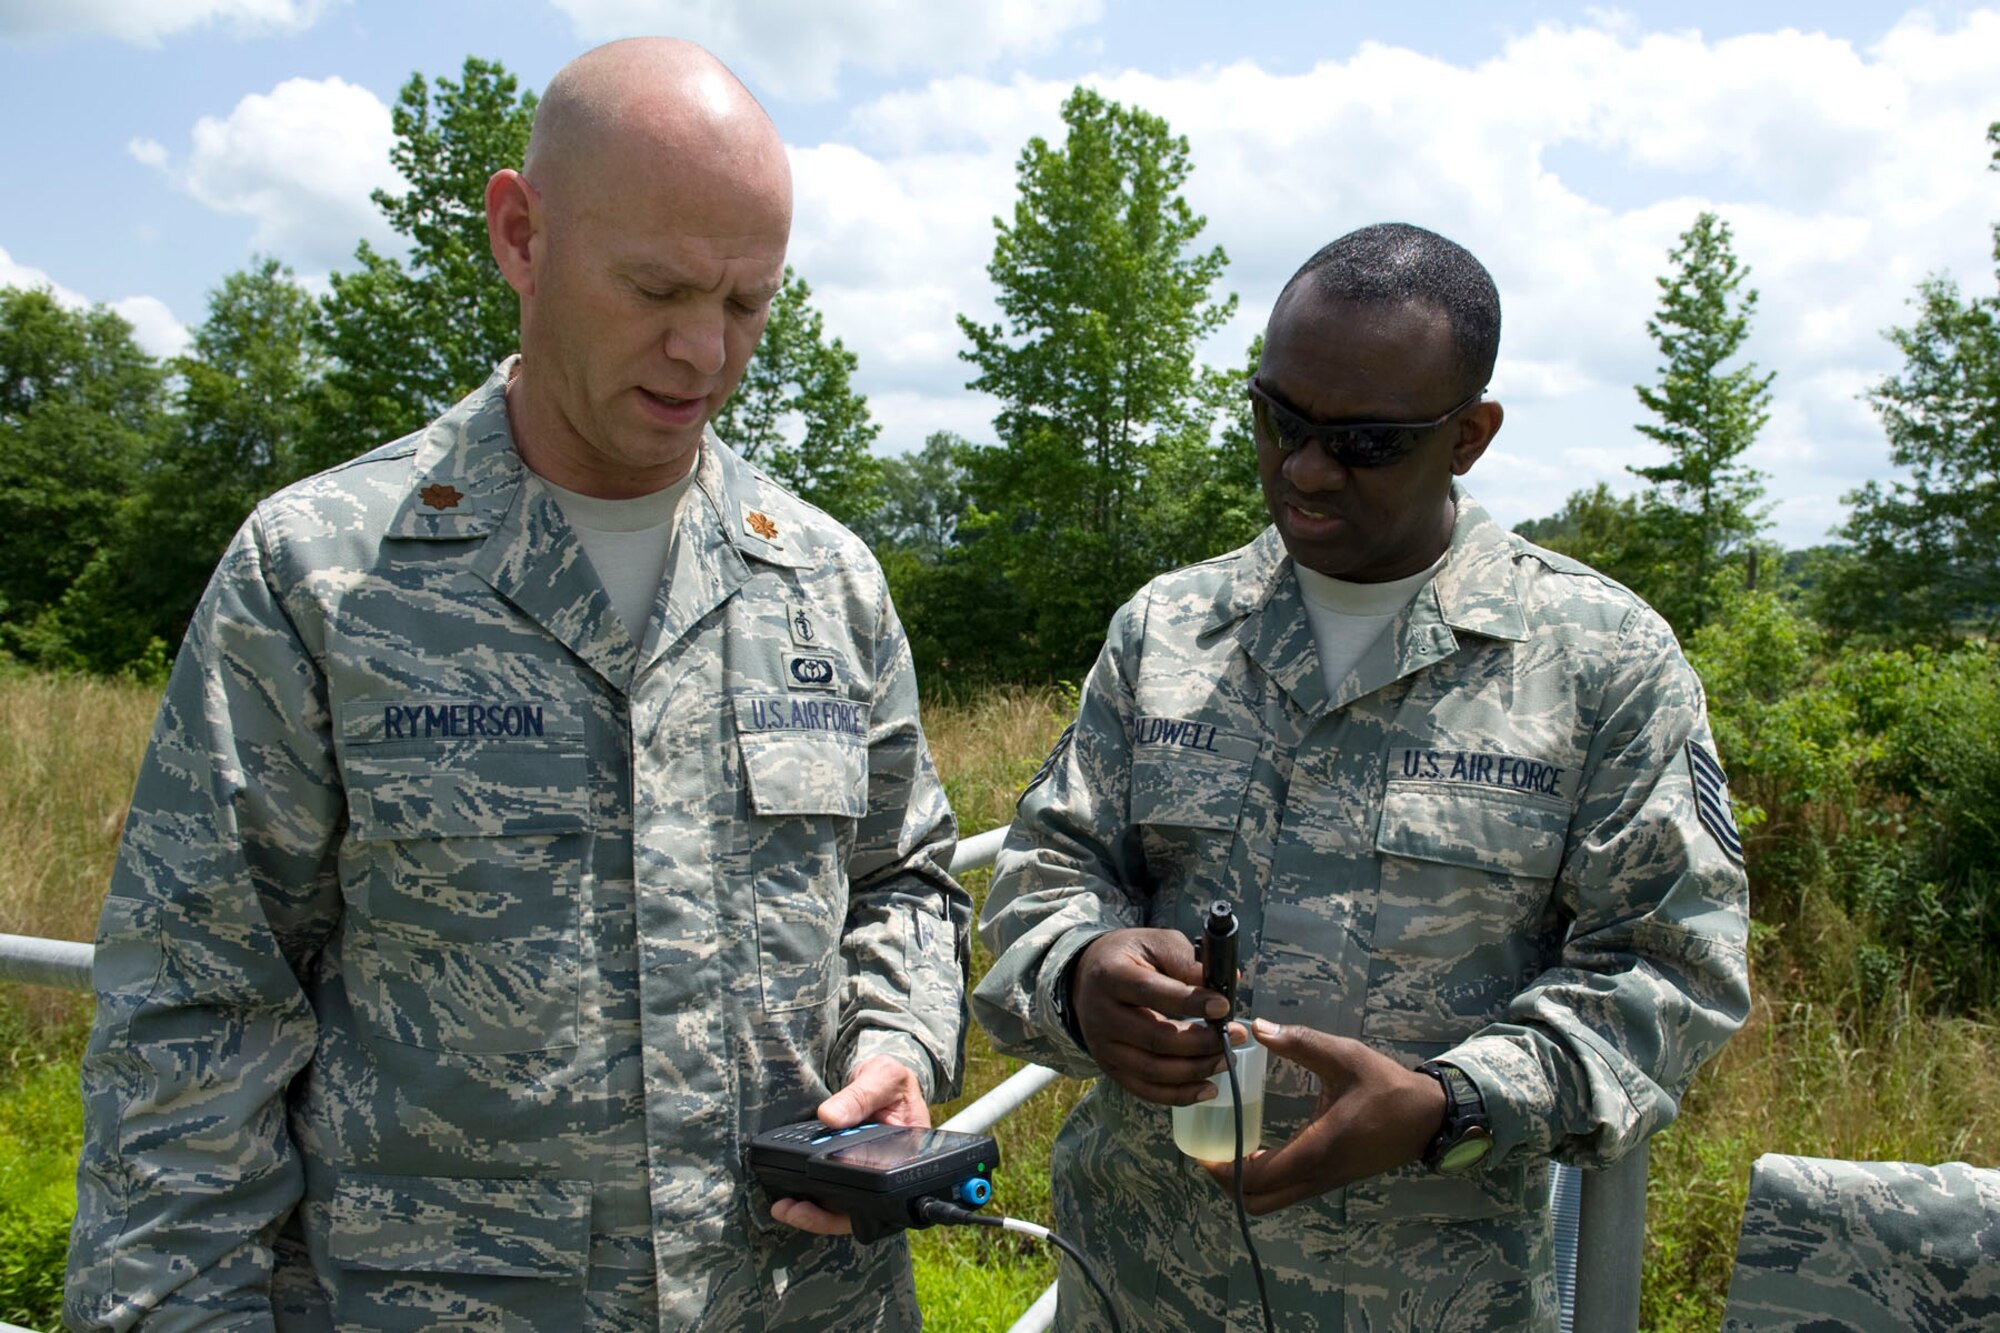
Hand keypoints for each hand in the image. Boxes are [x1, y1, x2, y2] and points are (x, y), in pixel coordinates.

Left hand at [769, 1055, 930, 1235]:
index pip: (884, 1188)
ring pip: (843, 1209)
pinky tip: (789, 1197)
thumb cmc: (890, 1079)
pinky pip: (831, 1194)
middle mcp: (886, 1171)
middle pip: (861, 1210)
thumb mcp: (882, 1077)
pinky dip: (811, 1199)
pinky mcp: (846, 1171)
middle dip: (825, 1217)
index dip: (857, 1202)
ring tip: (786, 1208)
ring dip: (814, 1214)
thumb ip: (859, 1096)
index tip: (827, 1197)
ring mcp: (865, 1174)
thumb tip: (830, 1117)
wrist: (877, 1078)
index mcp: (907, 1154)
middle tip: (794, 1210)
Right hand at [1070, 927, 1231, 1104]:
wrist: (1086, 978)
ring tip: (1227, 1059)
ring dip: (1196, 1069)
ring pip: (1153, 1070)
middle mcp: (1102, 1015)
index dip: (1190, 1001)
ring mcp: (1103, 1047)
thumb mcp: (1154, 943)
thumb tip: (1226, 985)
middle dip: (1202, 1042)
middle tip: (1237, 1035)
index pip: (1151, 993)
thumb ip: (1187, 960)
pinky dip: (1179, 1095)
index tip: (1224, 1006)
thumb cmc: (1129, 957)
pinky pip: (1146, 1090)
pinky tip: (1208, 1088)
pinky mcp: (1110, 1068)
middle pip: (1156, 1038)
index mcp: (1112, 976)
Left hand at [1199, 1018, 1445, 1213]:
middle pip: (1258, 1202)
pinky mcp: (1331, 1179)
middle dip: (1227, 1183)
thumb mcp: (1343, 1057)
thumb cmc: (1386, 1087)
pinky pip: (1288, 1191)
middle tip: (1209, 1151)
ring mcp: (1325, 1182)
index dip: (1223, 1168)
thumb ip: (1300, 1043)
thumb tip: (1256, 1028)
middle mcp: (1318, 1175)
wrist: (1428, 1117)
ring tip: (1228, 1147)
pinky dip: (1264, 1180)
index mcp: (1317, 1150)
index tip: (1201, 1149)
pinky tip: (1256, 1148)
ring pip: (1273, 1201)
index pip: (1257, 1176)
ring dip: (1245, 1183)